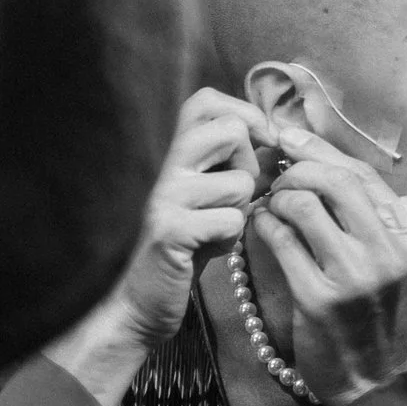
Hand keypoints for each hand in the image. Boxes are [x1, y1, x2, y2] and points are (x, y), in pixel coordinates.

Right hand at [48, 89, 270, 405]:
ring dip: (238, 211)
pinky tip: (203, 252)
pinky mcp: (170, 229)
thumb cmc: (174, 248)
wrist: (130, 304)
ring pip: (240, 182)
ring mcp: (162, 194)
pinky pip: (233, 221)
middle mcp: (157, 162)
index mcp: (161, 148)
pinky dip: (229, 241)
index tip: (260, 144)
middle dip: (249, 165)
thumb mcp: (196, 194)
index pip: (207, 101)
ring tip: (209, 231)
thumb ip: (224, 162)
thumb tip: (276, 136)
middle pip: (232, 131)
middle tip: (232, 197)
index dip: (245, 116)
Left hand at [248, 126, 406, 405]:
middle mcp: (392, 252)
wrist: (372, 383)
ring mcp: (357, 276)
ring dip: (277, 196)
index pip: (365, 175)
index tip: (292, 138)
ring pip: (304, 203)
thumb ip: (376, 216)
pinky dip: (264, 223)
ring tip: (270, 204)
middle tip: (277, 174)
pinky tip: (260, 225)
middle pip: (335, 180)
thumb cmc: (377, 316)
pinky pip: (280, 239)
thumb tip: (326, 159)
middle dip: (297, 168)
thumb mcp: (397, 263)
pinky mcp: (320, 298)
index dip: (322, 152)